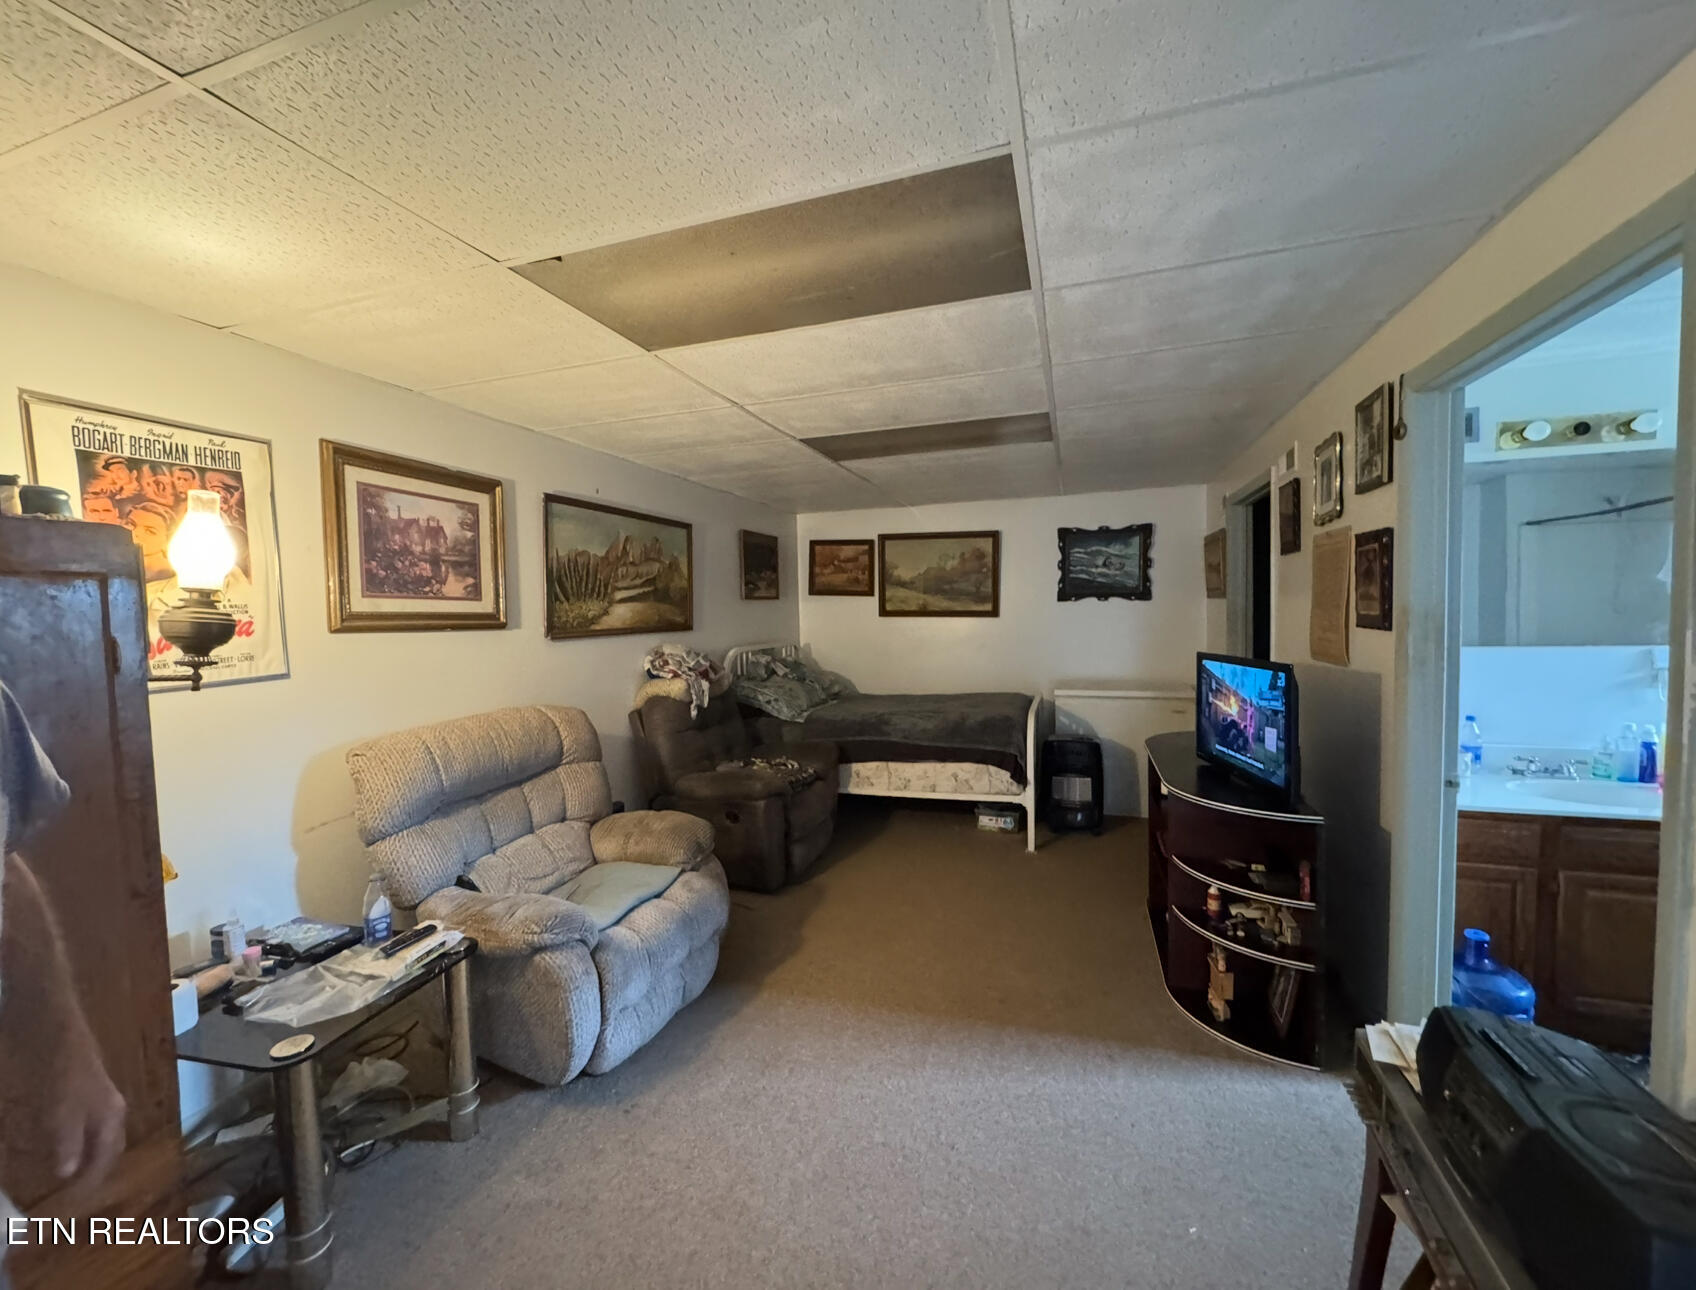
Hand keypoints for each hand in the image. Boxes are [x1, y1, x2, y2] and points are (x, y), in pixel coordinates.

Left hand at [51, 1030, 125, 1185]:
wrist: (52, 1023)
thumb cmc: (61, 1069)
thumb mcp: (62, 1109)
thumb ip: (67, 1142)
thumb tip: (68, 1174)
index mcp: (111, 1115)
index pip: (106, 1158)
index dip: (91, 1182)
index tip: (74, 1206)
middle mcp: (111, 1108)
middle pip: (108, 1148)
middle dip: (96, 1172)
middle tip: (76, 1194)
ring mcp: (99, 1096)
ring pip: (98, 1135)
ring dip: (88, 1156)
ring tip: (71, 1174)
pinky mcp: (84, 1088)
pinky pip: (86, 1124)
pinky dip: (78, 1141)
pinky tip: (63, 1142)